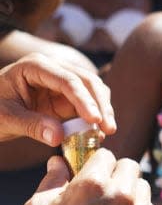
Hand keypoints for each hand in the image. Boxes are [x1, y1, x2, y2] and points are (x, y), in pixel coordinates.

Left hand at [0, 53, 115, 146]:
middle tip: (109, 128)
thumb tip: (59, 137)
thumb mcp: (4, 119)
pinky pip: (87, 104)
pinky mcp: (66, 96)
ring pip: (93, 90)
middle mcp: (53, 69)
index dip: (84, 100)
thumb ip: (31, 126)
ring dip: (103, 110)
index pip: (67, 80)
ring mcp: (61, 81)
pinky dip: (95, 117)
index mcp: (35, 66)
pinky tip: (98, 133)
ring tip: (107, 132)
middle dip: (100, 104)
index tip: (95, 121)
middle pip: (87, 81)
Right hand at [17, 151, 155, 204]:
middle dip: (117, 174)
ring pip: (142, 185)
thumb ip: (53, 180)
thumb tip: (58, 161)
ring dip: (130, 191)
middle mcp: (119, 193)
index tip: (91, 173)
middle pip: (129, 166)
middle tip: (103, 189)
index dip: (97, 164)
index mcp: (92, 183)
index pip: (106, 155)